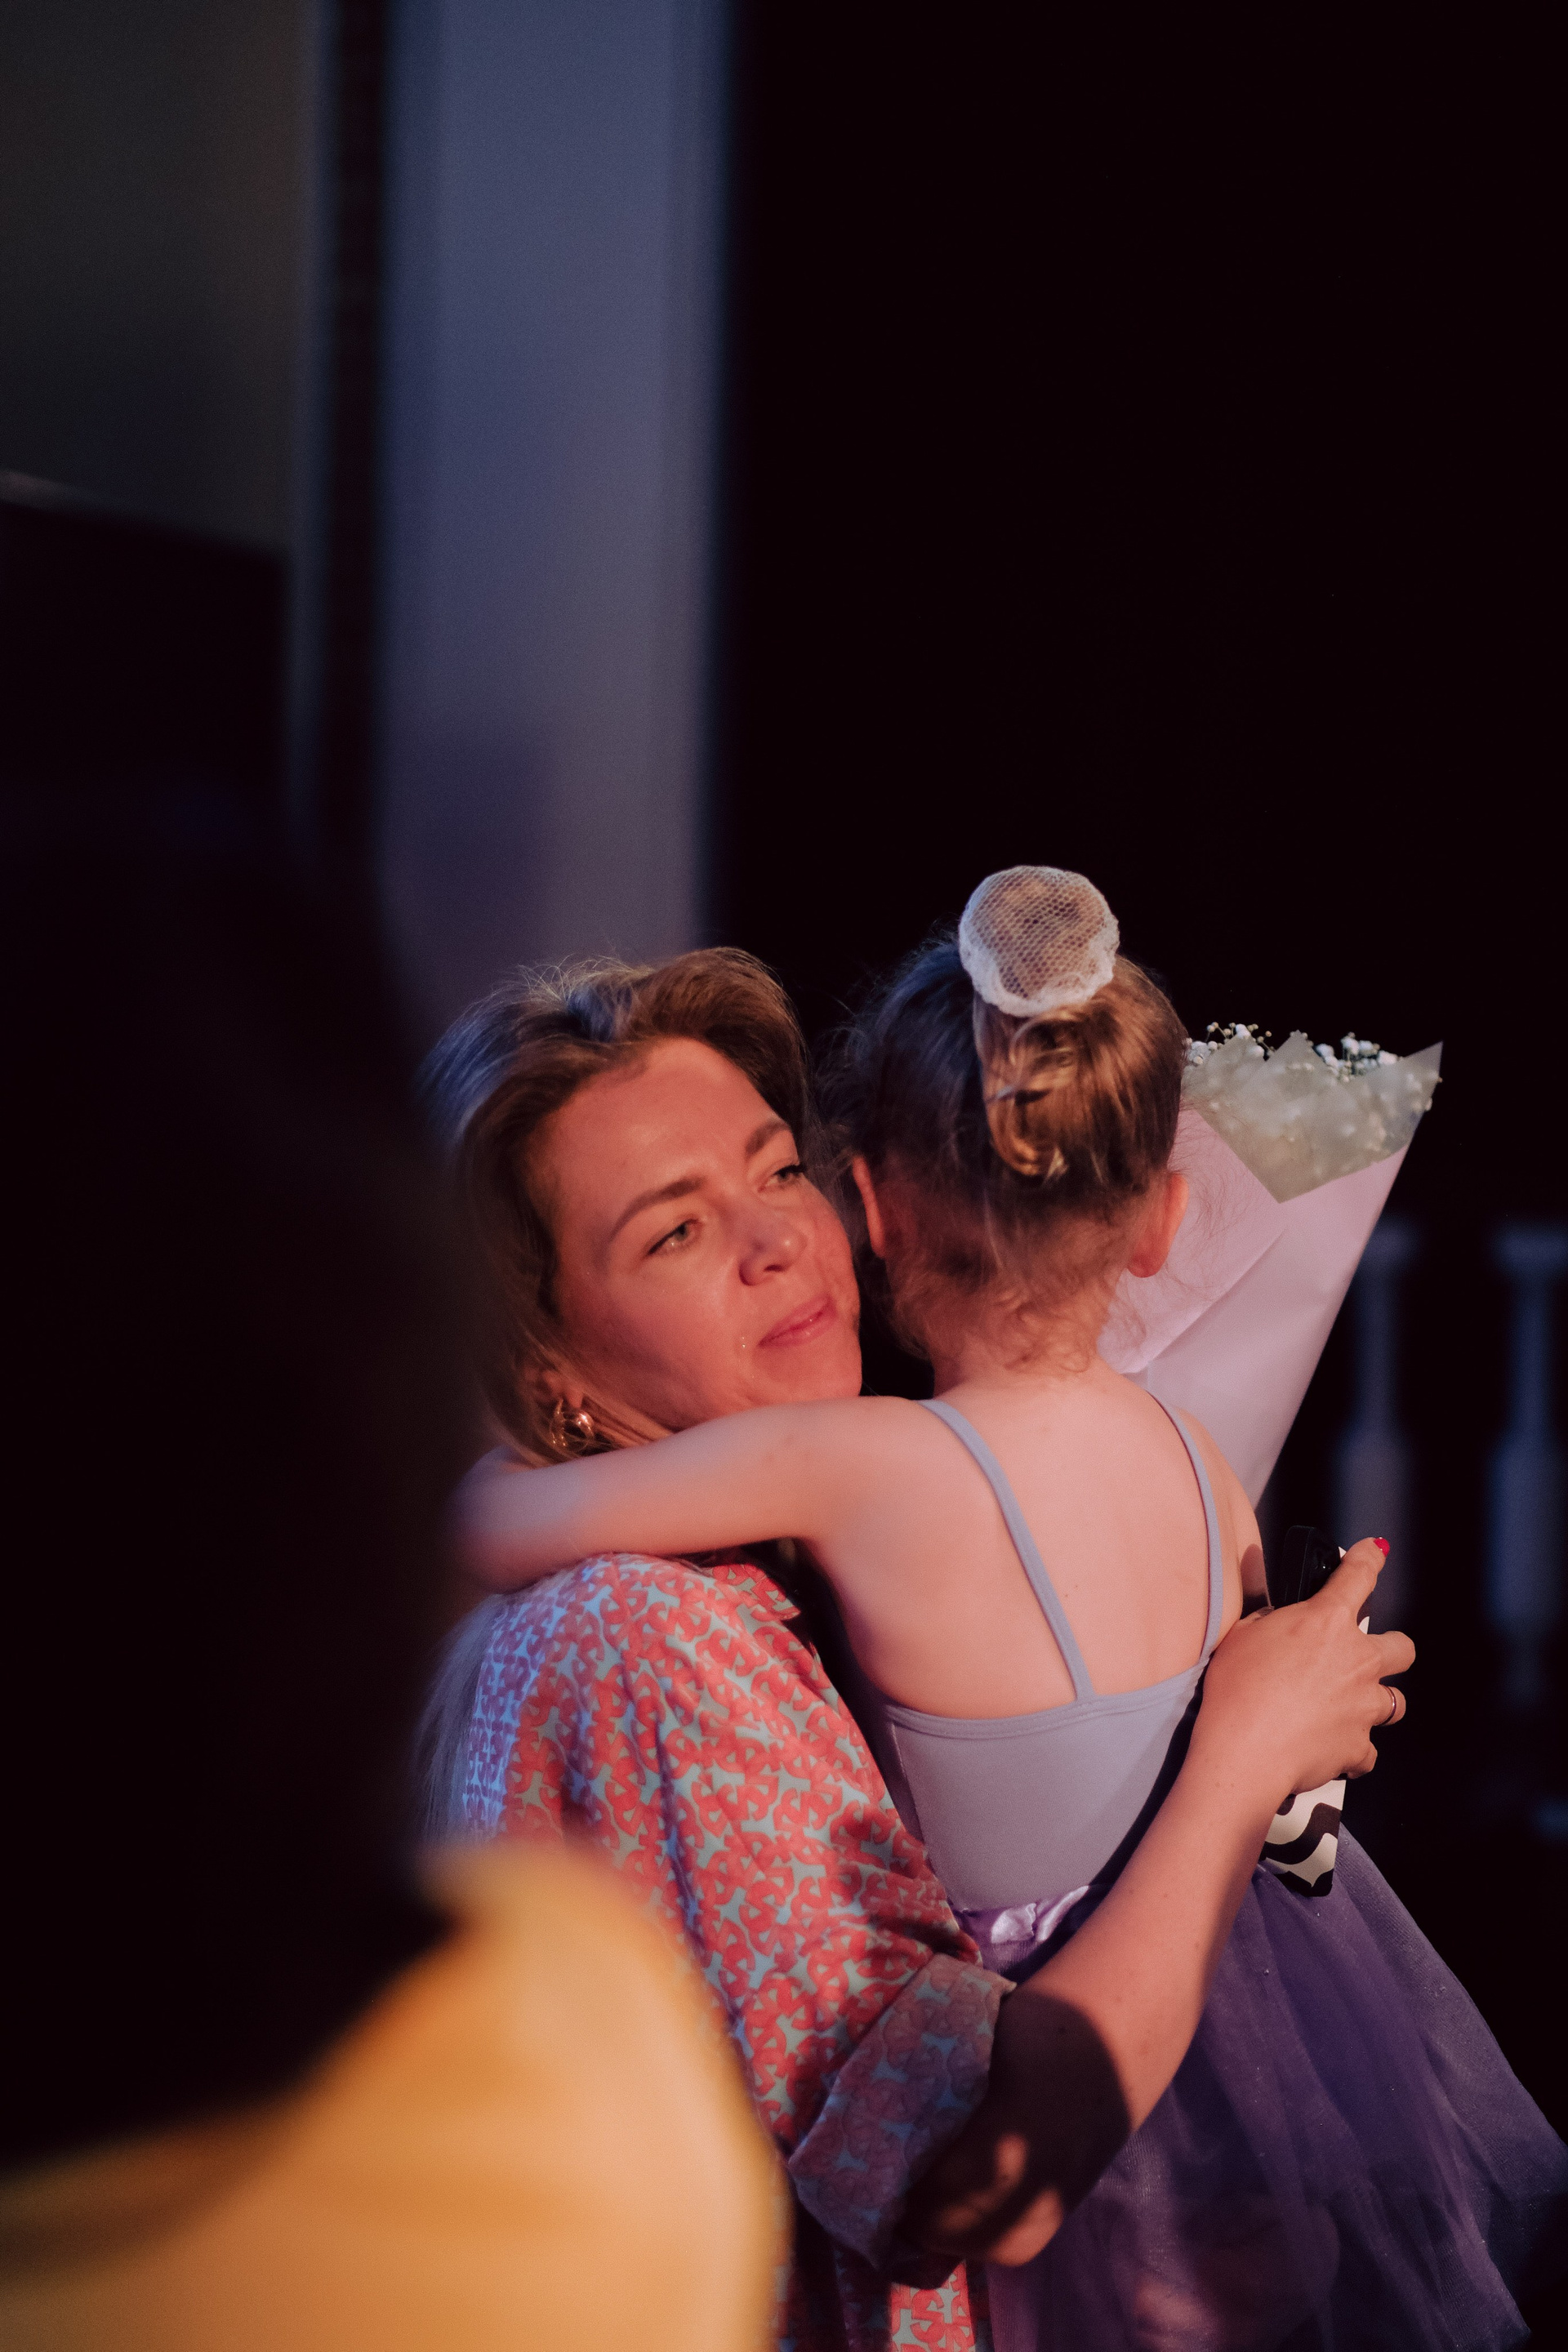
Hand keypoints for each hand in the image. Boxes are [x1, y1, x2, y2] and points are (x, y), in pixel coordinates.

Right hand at [1194, 1538, 1413, 1793]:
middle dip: (1391, 1649)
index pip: (1358, 1576)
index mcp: (1327, 1622)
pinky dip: (1352, 1750)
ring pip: (1395, 1703)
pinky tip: (1329, 1748)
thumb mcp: (1242, 1635)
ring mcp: (1363, 1707)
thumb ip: (1267, 1616)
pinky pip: (1366, 1750)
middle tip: (1366, 1656)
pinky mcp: (1358, 1747)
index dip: (1370, 1558)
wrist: (1245, 1752)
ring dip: (1376, 1702)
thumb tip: (1274, 1607)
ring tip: (1348, 1708)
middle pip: (1402, 1647)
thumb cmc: (1237, 1689)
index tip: (1377, 1551)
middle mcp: (1357, 1661)